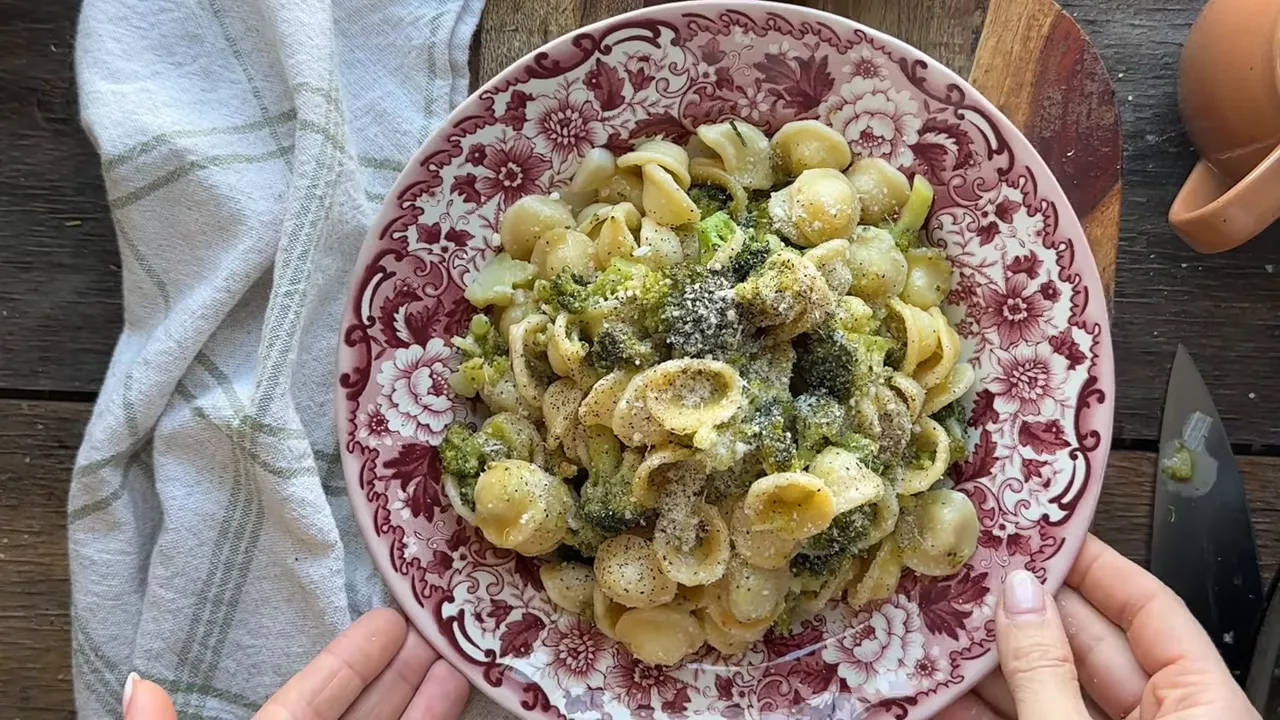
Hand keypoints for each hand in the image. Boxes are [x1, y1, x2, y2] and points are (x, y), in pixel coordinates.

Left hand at [122, 609, 469, 719]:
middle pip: (363, 711)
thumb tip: (137, 684)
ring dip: (430, 690)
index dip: (347, 662)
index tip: (386, 618)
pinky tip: (462, 688)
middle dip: (402, 665)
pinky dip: (436, 719)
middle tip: (441, 614)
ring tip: (465, 642)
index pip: (309, 701)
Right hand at [939, 534, 1259, 719]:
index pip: (1152, 610)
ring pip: (1051, 691)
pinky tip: (940, 690)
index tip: (1043, 533)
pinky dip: (983, 710)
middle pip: (1091, 648)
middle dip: (1025, 613)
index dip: (1096, 565)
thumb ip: (1046, 671)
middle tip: (971, 574)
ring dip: (991, 664)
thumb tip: (1019, 596)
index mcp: (1204, 708)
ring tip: (938, 625)